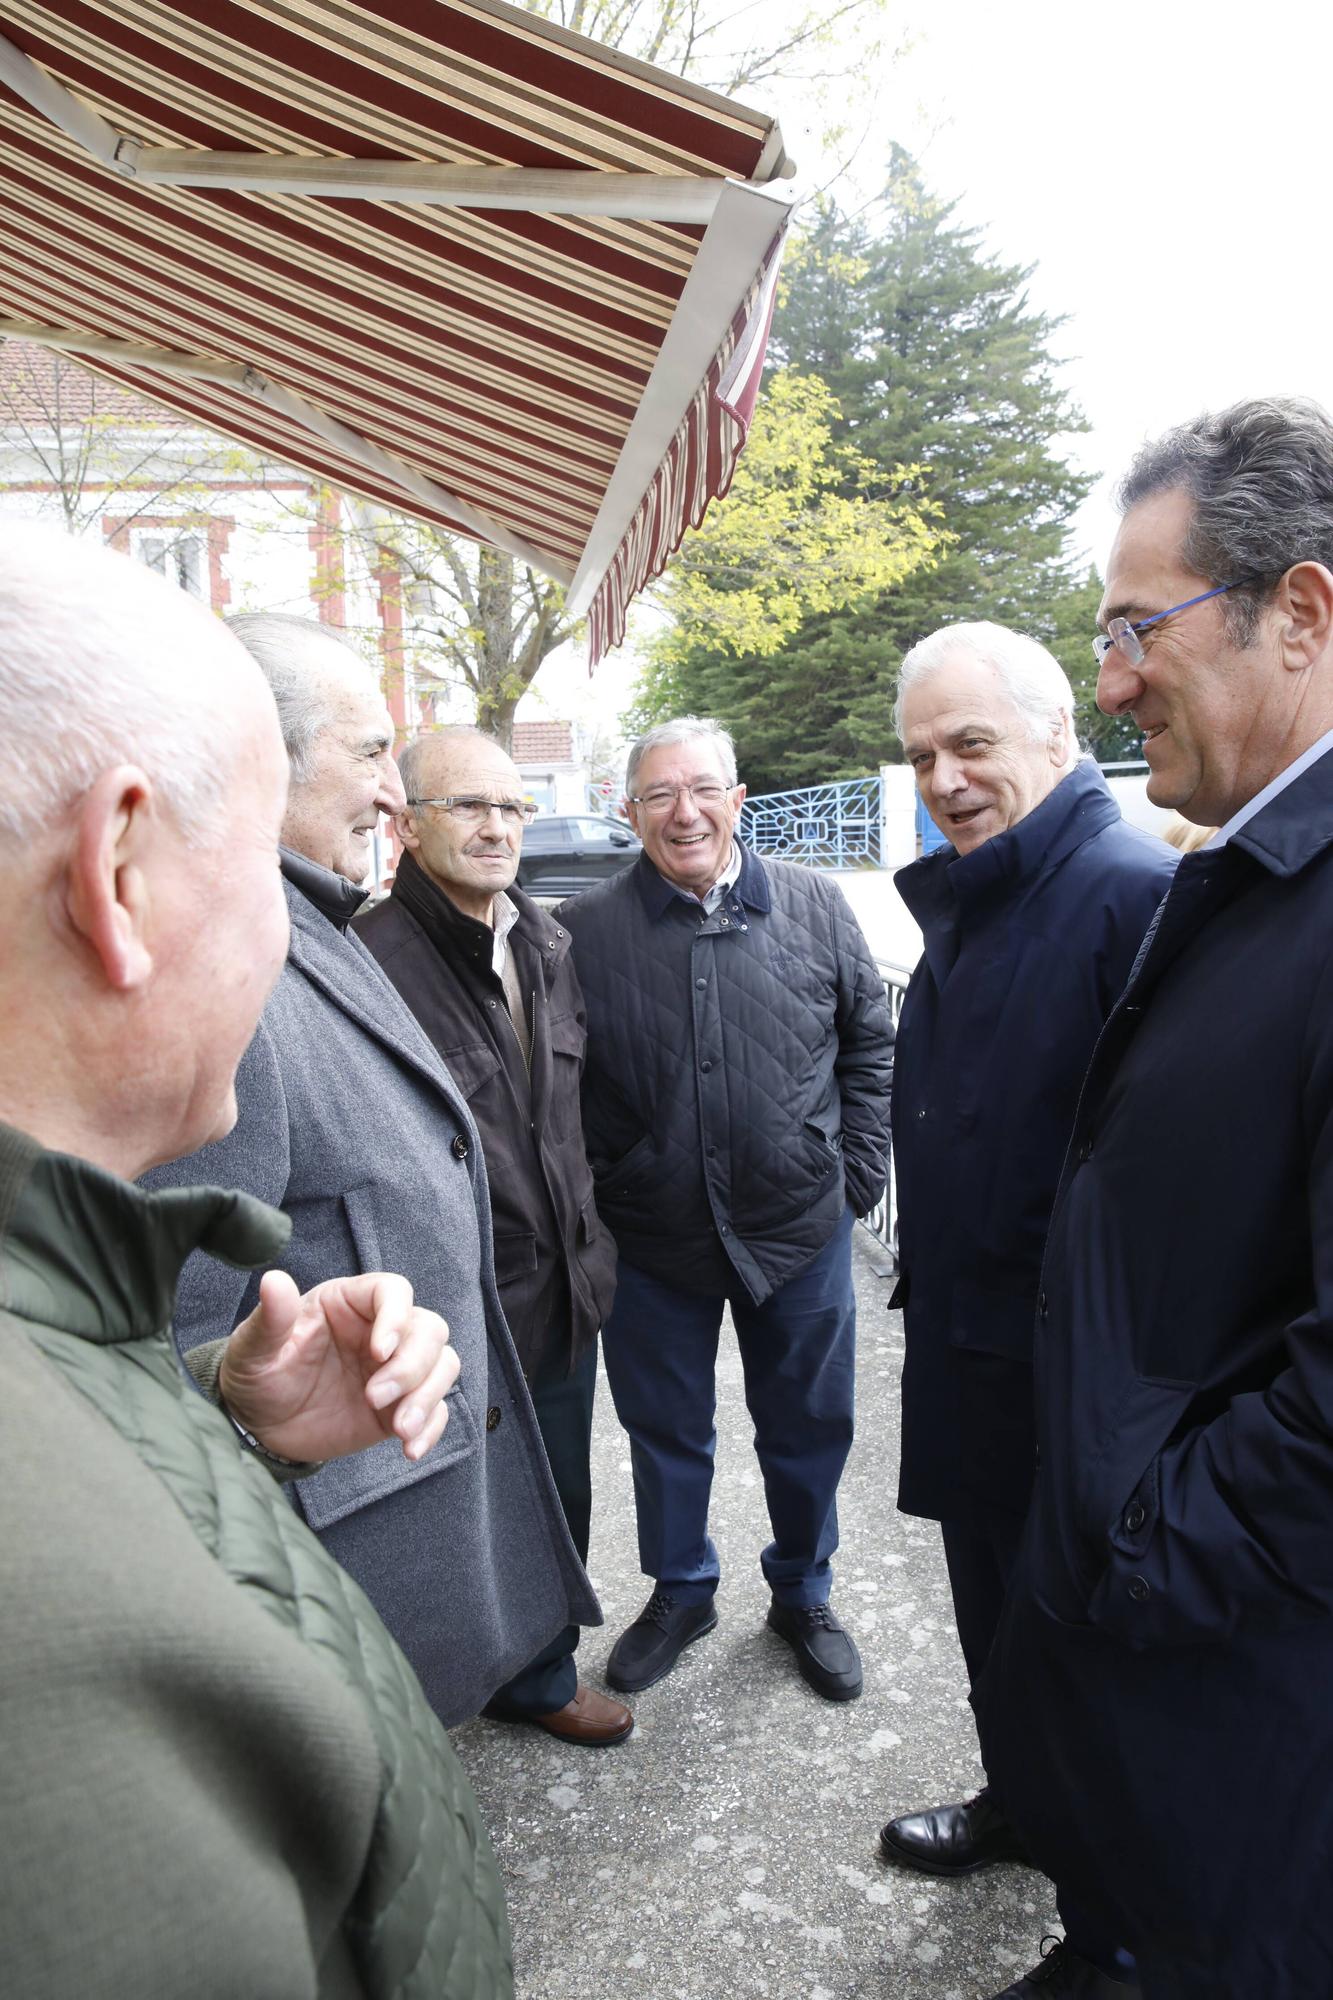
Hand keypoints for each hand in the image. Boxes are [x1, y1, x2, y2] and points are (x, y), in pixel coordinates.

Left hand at [220, 1269, 458, 1464]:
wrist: (260, 1428)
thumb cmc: (257, 1376)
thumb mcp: (254, 1348)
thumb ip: (270, 1318)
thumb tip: (273, 1280)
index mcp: (348, 1304)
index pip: (394, 1292)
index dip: (397, 1317)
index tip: (380, 1352)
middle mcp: (380, 1331)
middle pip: (428, 1330)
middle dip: (412, 1365)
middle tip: (374, 1397)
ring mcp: (394, 1369)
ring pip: (442, 1365)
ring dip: (428, 1396)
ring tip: (399, 1429)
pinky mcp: (400, 1405)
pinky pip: (436, 1408)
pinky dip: (432, 1427)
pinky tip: (410, 1448)